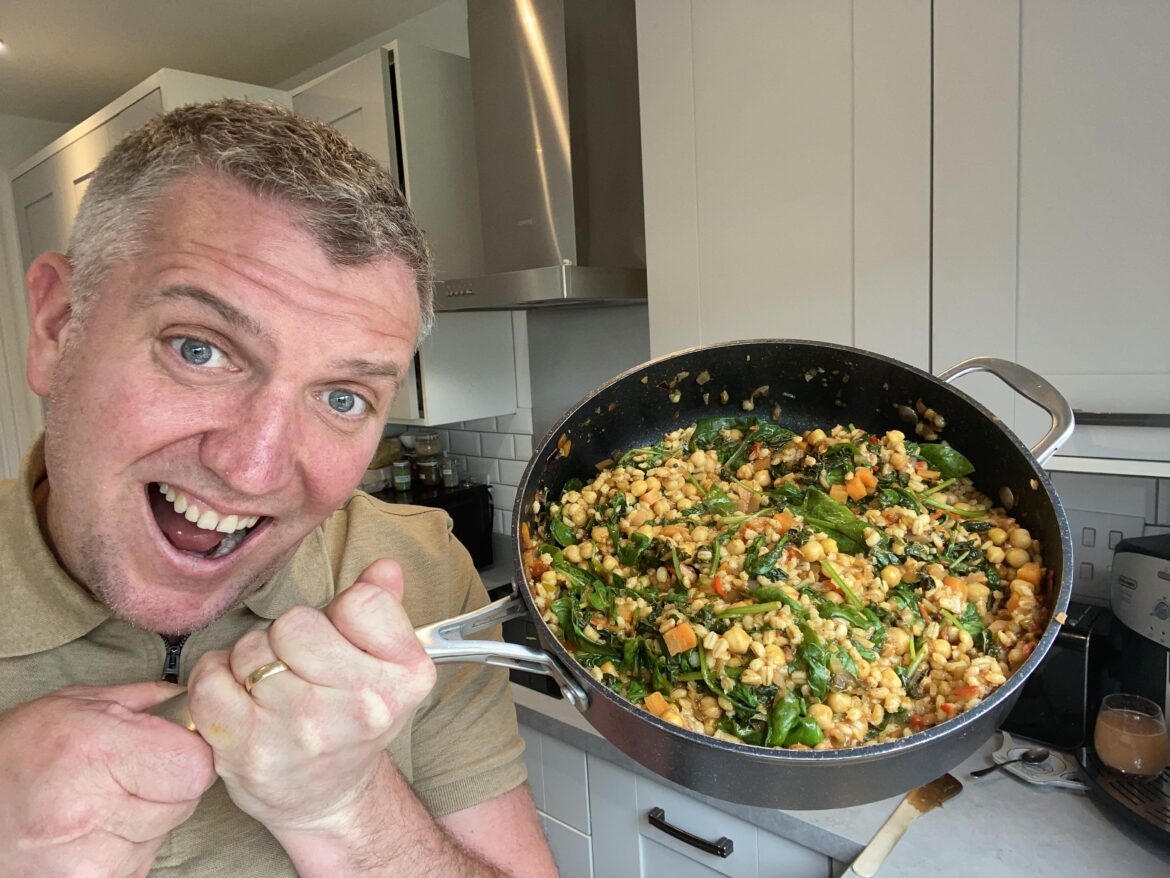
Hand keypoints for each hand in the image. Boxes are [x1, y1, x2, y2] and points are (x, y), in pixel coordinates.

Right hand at [0, 682, 216, 877]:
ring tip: (100, 801)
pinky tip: (94, 830)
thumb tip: (196, 706)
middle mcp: (90, 812)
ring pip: (164, 832)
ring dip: (145, 817)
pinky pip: (140, 861)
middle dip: (167, 784)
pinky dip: (128, 845)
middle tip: (125, 774)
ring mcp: (88, 861)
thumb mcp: (78, 703)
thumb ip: (148, 702)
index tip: (171, 747)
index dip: (190, 754)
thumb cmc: (19, 750)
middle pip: (184, 801)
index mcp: (94, 754)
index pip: (193, 768)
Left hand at [186, 559, 435, 835]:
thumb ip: (384, 607)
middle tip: (298, 665)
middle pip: (298, 622)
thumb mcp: (387, 666)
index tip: (340, 638)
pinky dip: (213, 679)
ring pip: (252, 648)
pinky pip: (211, 680)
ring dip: (251, 659)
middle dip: (289, 636)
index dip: (341, 613)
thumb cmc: (351, 721)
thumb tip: (385, 568)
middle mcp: (362, 706)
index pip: (362, 601)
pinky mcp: (251, 750)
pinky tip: (236, 696)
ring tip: (270, 686)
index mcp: (405, 676)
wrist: (328, 798)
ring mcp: (304, 730)